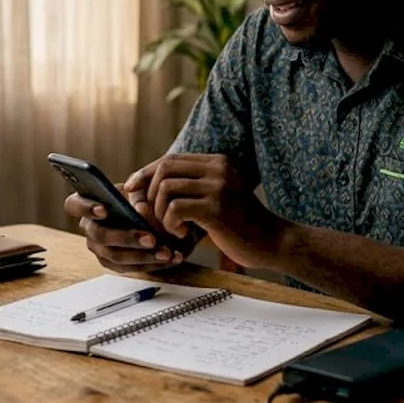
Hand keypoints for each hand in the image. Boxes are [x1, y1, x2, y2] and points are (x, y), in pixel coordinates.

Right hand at [62, 186, 190, 273]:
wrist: (152, 213)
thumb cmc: (140, 196)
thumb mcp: (141, 188)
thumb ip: (139, 194)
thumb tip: (140, 210)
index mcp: (87, 203)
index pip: (74, 205)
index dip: (87, 208)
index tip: (105, 209)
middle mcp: (89, 227)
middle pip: (101, 236)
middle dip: (128, 238)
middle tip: (151, 238)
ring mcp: (99, 248)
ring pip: (116, 256)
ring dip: (144, 256)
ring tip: (166, 252)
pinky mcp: (112, 263)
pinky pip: (129, 268)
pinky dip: (152, 263)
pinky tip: (171, 258)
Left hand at [125, 154, 288, 269]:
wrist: (272, 243)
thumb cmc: (238, 226)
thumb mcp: (213, 200)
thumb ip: (187, 191)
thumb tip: (141, 190)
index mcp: (217, 162)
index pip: (171, 159)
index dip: (146, 173)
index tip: (131, 189)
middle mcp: (219, 168)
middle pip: (164, 169)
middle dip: (149, 195)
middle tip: (152, 218)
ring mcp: (219, 186)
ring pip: (166, 189)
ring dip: (160, 214)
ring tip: (173, 229)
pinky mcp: (217, 207)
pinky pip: (175, 209)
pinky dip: (171, 224)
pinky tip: (185, 234)